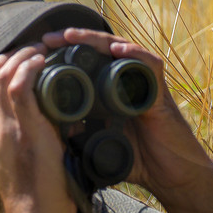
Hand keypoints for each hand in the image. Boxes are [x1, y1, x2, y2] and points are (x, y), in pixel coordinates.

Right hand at [0, 45, 73, 212]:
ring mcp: (3, 129)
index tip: (14, 63)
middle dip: (8, 56)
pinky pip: (18, 87)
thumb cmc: (34, 199)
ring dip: (22, 57)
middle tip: (32, 52)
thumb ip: (23, 141)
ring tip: (40, 52)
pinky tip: (42, 63)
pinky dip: (29, 68)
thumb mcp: (18, 164)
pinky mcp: (24, 130)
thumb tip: (54, 121)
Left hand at [42, 28, 212, 197]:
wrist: (172, 176)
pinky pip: (151, 66)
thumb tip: (55, 135)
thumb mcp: (102, 147)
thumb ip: (84, 139)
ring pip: (122, 50)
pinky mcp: (160, 93)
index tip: (41, 52)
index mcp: (113, 91)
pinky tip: (119, 49)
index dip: (66, 54)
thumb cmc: (141, 162)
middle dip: (75, 40)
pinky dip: (136, 55)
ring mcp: (145, 85)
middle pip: (102, 50)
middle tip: (49, 38)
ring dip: (97, 40)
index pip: (89, 62)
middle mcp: (129, 82)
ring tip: (72, 35)